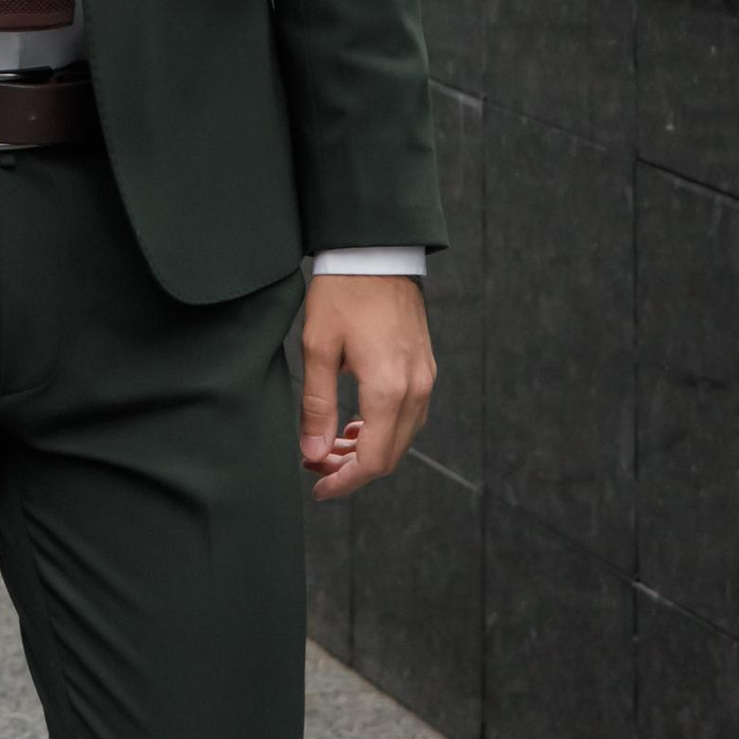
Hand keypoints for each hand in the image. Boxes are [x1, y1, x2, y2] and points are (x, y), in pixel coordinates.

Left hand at [298, 273, 435, 499]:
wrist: (377, 252)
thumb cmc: (343, 294)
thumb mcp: (318, 348)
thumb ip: (317, 407)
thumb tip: (313, 454)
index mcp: (389, 389)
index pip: (373, 460)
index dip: (345, 481)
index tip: (317, 487)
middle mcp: (416, 389)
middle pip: (391, 455)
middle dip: (353, 468)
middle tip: (316, 463)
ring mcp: (425, 378)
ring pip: (402, 437)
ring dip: (369, 449)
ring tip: (331, 443)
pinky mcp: (425, 367)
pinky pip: (409, 415)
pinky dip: (384, 428)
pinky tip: (357, 422)